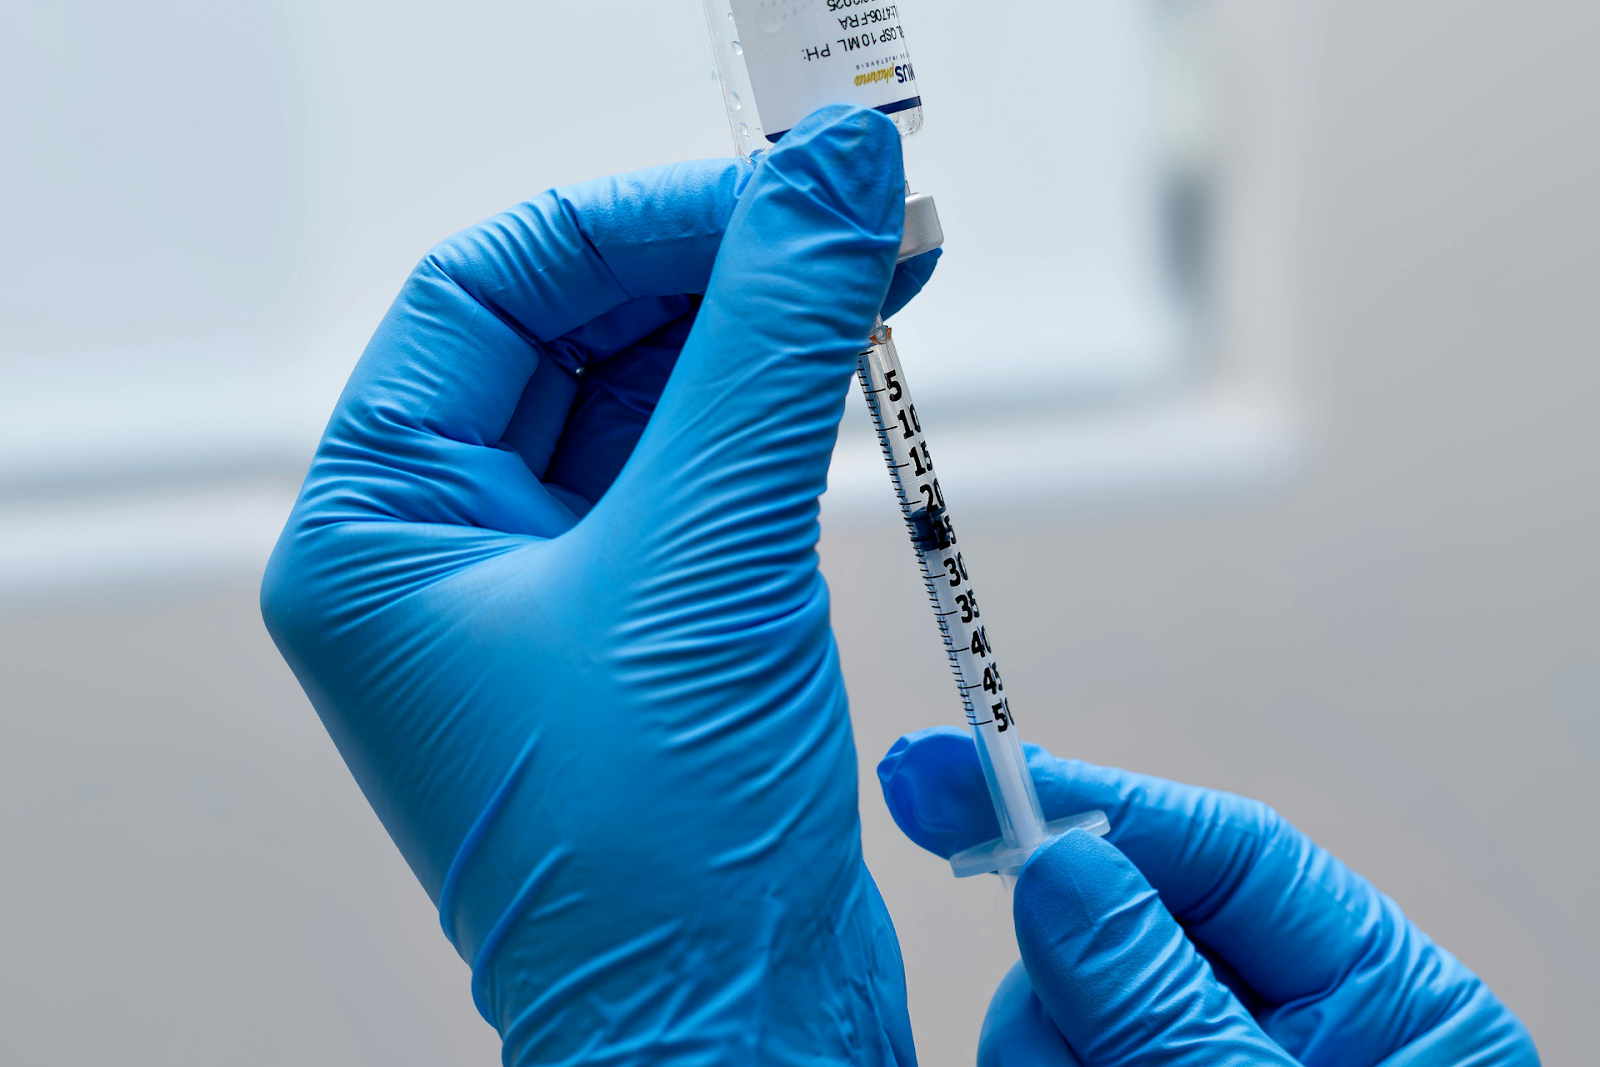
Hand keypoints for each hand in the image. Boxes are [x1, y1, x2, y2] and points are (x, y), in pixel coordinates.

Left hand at [262, 105, 936, 1064]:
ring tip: (878, 262)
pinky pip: (705, 472)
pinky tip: (849, 359)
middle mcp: (447, 552)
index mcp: (377, 533)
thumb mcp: (709, 564)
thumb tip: (828, 179)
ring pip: (650, 398)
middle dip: (714, 267)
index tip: (773, 188)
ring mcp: (551, 590)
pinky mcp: (649, 626)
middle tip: (848, 213)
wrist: (733, 1036)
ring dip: (760, 330)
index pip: (487, 295)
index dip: (634, 220)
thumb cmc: (654, 864)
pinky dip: (778, 410)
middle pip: (573, 334)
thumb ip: (769, 348)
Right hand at [878, 726, 1538, 1065]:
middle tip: (1059, 1044)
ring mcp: (1201, 1061)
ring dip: (1043, 1044)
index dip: (1087, 797)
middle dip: (1056, 974)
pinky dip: (1038, 1062)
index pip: (1220, 847)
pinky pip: (1049, 1051)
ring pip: (1059, 1003)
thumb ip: (1157, 995)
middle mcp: (1290, 1027)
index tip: (958, 767)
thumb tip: (1060, 860)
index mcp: (1381, 1002)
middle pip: (1119, 923)